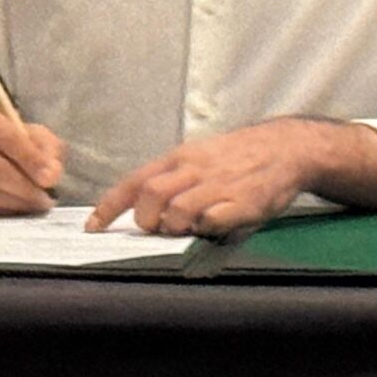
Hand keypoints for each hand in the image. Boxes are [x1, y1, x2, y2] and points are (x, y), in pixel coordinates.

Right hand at [0, 102, 64, 214]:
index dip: (31, 160)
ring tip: (32, 205)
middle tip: (44, 200)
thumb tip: (52, 172)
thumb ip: (45, 146)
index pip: (8, 138)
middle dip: (24, 188)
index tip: (50, 179)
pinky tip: (13, 210)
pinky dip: (0, 213)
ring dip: (14, 204)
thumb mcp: (24, 132)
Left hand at [88, 117, 376, 236]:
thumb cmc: (235, 158)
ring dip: (175, 227)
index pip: (133, 182)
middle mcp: (193, 169)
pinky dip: (207, 228)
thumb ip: (174, 180)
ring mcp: (217, 186)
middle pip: (151, 196)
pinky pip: (213, 221)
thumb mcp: (199, 158)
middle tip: (155, 229)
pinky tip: (215, 225)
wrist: (283, 148)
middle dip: (145, 220)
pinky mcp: (242, 203)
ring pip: (178, 212)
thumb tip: (143, 210)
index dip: (109, 207)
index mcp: (178, 158)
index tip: (92, 227)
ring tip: (186, 228)